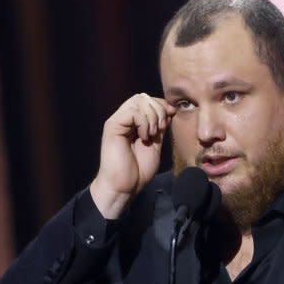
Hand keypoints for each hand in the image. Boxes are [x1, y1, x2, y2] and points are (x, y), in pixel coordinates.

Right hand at [90, 93, 175, 217]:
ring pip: (138, 100)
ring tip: (152, 134)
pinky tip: (144, 137)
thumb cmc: (139, 170)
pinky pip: (132, 112)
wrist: (126, 186)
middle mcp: (124, 119)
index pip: (149, 100)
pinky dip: (144, 122)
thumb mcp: (156, 144)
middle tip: (160, 129)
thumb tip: (169, 109)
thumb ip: (160, 127)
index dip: (162, 105)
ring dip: (152, 116)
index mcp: (134, 122)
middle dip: (158, 109)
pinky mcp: (112, 126)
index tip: (171, 116)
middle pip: (144, 97)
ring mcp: (118, 121)